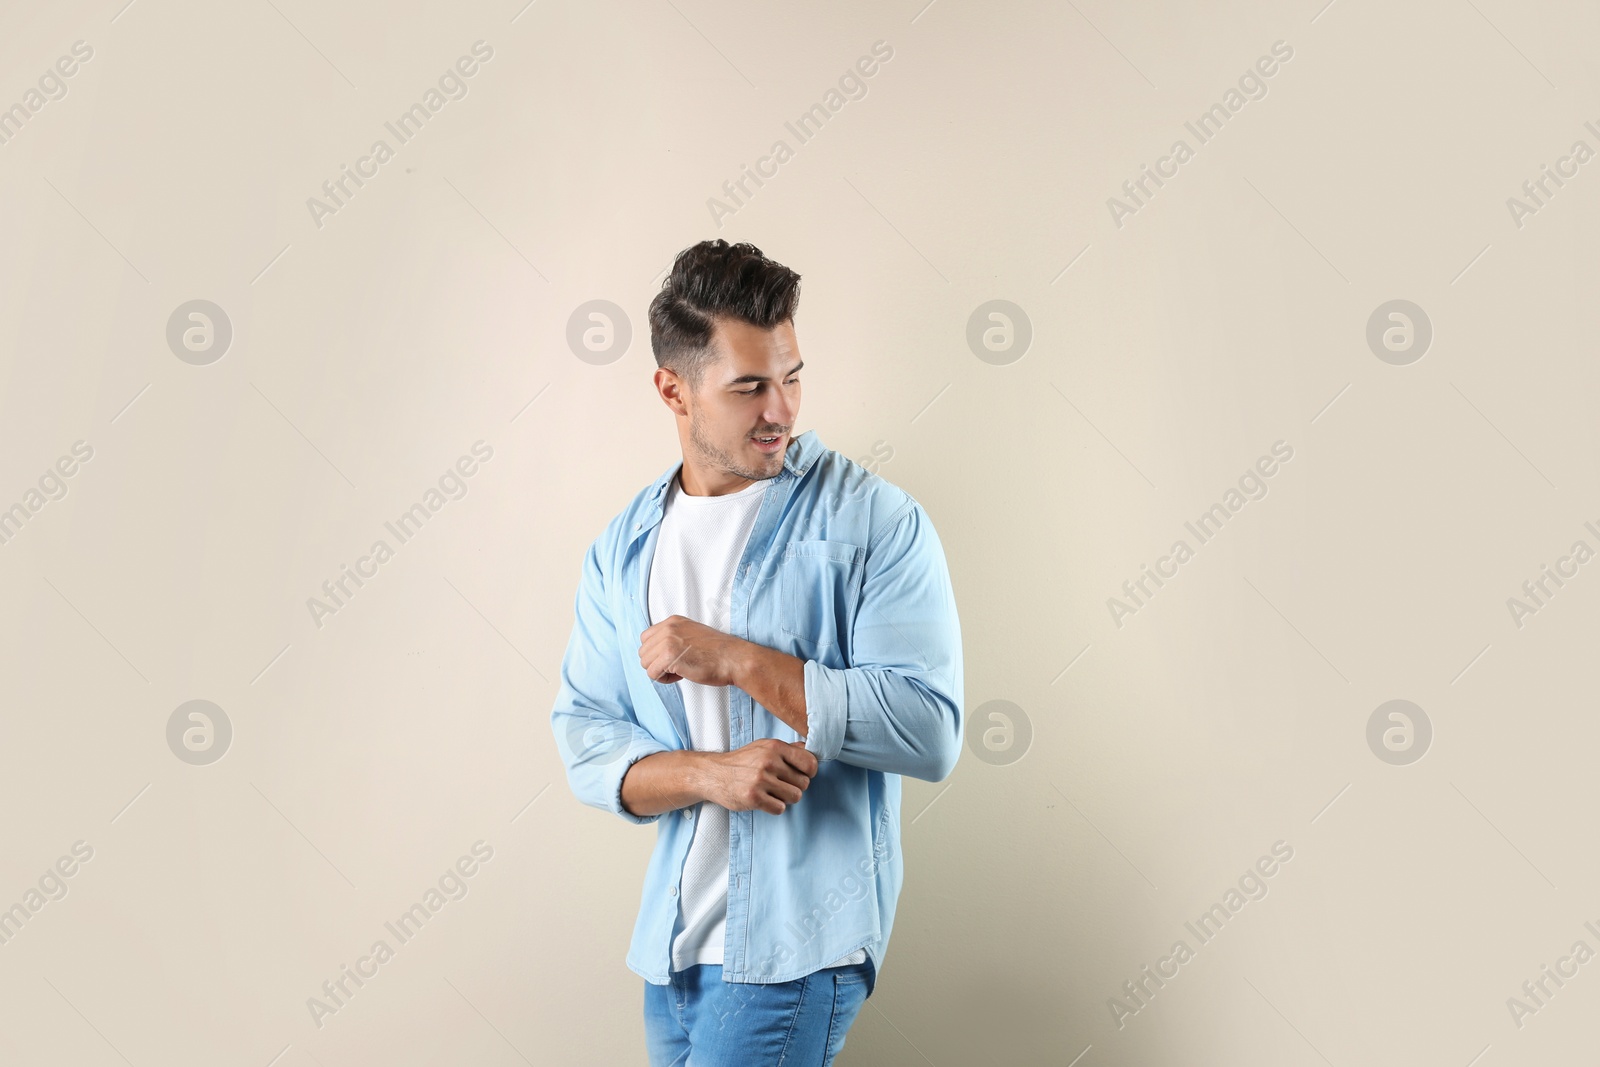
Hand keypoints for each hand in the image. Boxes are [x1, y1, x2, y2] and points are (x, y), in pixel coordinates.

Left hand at [639, 615, 744, 686]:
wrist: (734, 659)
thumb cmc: (718, 653)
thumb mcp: (692, 635)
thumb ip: (674, 638)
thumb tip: (657, 653)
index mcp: (673, 621)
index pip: (646, 638)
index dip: (656, 653)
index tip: (673, 658)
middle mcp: (668, 628)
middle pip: (643, 652)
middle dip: (657, 663)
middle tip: (677, 666)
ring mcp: (668, 641)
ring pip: (645, 663)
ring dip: (660, 672)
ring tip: (680, 671)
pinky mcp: (670, 656)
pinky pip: (652, 673)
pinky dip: (664, 680)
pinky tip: (681, 675)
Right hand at [702, 739, 817, 814]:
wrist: (713, 774)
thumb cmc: (741, 761)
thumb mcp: (763, 746)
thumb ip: (787, 748)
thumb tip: (810, 749)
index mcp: (774, 747)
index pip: (810, 763)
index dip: (810, 772)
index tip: (802, 775)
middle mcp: (769, 762)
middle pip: (804, 783)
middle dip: (795, 786)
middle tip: (781, 785)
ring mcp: (761, 780)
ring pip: (795, 797)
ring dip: (786, 798)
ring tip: (773, 793)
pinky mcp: (753, 798)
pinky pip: (780, 808)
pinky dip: (775, 807)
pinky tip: (765, 800)